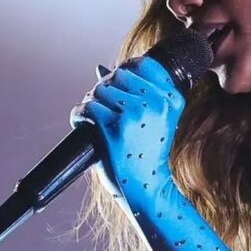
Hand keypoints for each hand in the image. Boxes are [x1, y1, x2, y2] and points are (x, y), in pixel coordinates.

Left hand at [69, 57, 236, 250]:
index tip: (118, 85)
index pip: (142, 64)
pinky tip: (84, 125)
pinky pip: (86, 108)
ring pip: (99, 90)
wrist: (146, 186)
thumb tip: (100, 67)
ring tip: (93, 117)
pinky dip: (79, 116)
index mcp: (171, 98)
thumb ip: (136, 91)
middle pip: (117, 74)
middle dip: (105, 87)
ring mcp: (135, 113)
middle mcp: (156, 102)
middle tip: (103, 106)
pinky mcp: (114, 127)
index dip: (124, 70)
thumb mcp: (156, 119)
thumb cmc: (148, 152)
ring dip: (90, 101)